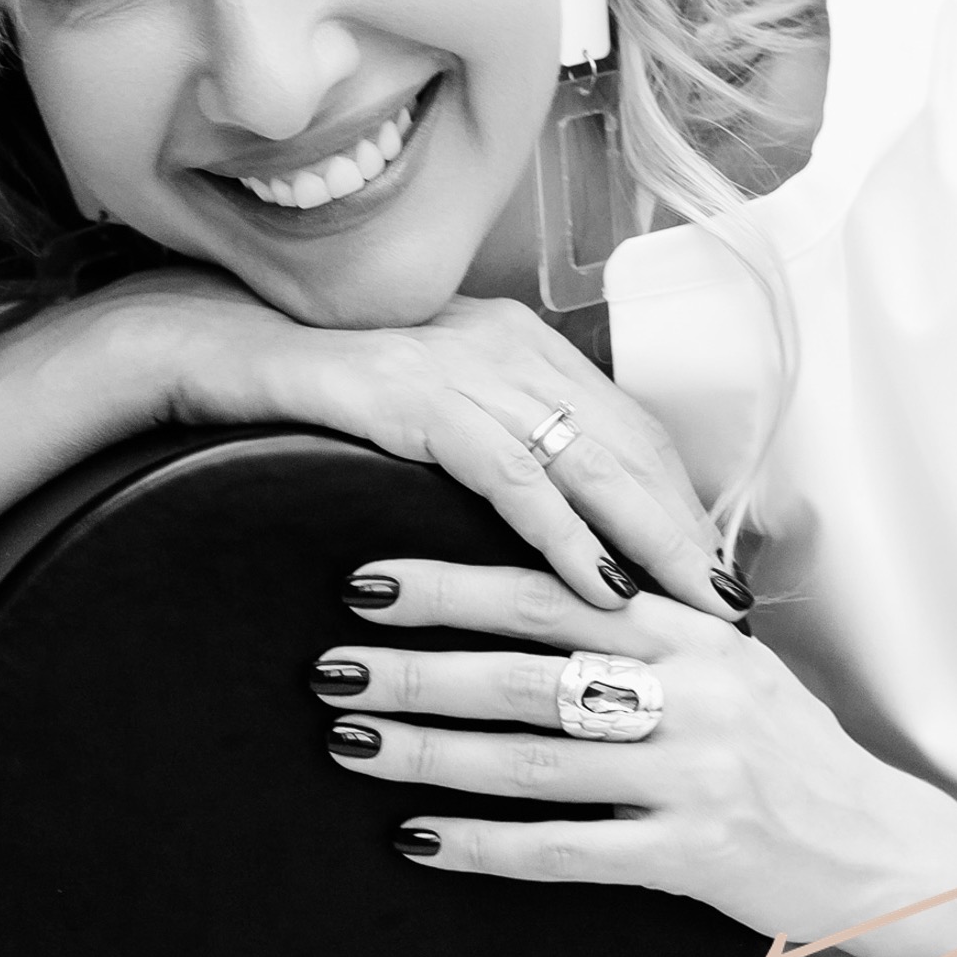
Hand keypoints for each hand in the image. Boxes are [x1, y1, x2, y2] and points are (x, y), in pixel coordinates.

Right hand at [86, 268, 739, 619]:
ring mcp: (474, 367)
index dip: (680, 501)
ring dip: (652, 543)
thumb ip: (500, 445)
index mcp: (526, 346)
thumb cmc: (326, 395)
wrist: (225, 347)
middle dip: (688, 531)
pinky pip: (518, 479)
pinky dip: (567, 537)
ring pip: (592, 464)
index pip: (630, 430)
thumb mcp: (436, 414)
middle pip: (631, 448)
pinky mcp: (429, 398)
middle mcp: (516, 346)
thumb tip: (561, 516)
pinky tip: (603, 588)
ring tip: (694, 610)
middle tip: (731, 607)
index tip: (717, 568)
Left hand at [316, 559, 956, 956]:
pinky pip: (565, 851)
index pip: (557, 592)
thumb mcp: (737, 672)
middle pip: (527, 674)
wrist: (884, 849)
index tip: (371, 581)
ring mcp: (692, 778)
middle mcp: (693, 696)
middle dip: (419, 667)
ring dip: (431, 751)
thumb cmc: (794, 756)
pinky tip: (417, 839)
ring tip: (353, 741)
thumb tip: (549, 589)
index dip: (456, 586)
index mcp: (695, 635)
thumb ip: (652, 633)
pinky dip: (484, 845)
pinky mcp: (690, 857)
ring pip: (534, 760)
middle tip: (331, 665)